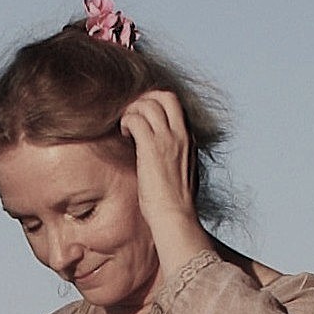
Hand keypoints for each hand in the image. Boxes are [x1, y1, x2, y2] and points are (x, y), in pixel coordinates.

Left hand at [119, 91, 214, 274]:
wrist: (175, 217)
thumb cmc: (175, 204)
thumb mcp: (183, 175)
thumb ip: (176, 160)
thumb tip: (164, 160)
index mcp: (190, 141)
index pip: (176, 107)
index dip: (157, 104)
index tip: (143, 115)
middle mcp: (182, 135)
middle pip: (166, 95)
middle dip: (145, 98)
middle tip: (132, 114)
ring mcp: (168, 139)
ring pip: (148, 103)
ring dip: (132, 110)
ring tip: (125, 127)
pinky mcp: (152, 148)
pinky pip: (136, 119)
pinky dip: (126, 121)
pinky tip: (123, 134)